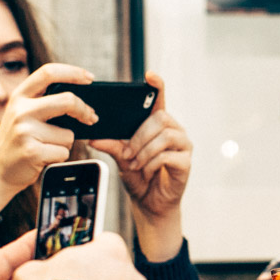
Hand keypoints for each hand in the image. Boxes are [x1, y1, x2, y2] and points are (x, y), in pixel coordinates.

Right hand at [0, 63, 98, 209]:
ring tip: (45, 148)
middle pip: (67, 100)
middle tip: (92, 118)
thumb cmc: (16, 143)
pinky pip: (63, 152)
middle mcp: (20, 110)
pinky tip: (42, 159)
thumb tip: (80, 101)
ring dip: (64, 143)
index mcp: (19, 96)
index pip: (49, 72)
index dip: (73, 72)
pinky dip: (59, 157)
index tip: (90, 78)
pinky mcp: (32, 151)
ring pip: (68, 133)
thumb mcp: (22, 115)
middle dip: (84, 110)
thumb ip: (43, 103)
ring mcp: (25, 131)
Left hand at [91, 72, 190, 261]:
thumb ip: (112, 145)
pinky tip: (146, 172)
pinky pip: (168, 154)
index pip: (159, 99)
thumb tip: (94, 137)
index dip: (157, 85)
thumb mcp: (121, 159)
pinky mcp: (186, 161)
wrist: (149, 204)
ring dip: (145, 150)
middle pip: (160, 118)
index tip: (149, 75)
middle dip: (139, 136)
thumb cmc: (138, 177)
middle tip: (128, 153)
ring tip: (135, 164)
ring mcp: (182, 145)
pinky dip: (152, 163)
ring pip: (165, 135)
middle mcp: (173, 130)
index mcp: (157, 124)